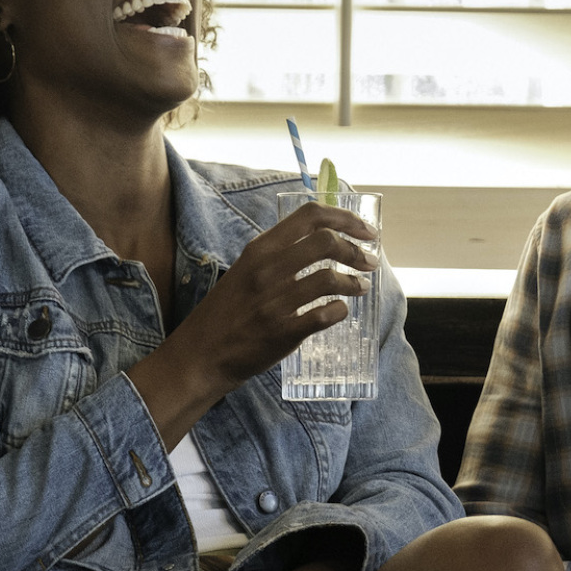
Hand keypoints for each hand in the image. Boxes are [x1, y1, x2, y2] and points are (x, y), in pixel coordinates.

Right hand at [130, 201, 375, 446]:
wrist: (201, 354)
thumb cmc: (228, 311)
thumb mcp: (246, 270)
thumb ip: (279, 255)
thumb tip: (324, 242)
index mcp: (260, 249)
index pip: (310, 216)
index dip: (345, 218)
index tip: (365, 230)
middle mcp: (267, 269)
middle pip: (326, 242)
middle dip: (357, 250)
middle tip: (370, 261)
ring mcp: (275, 300)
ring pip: (330, 278)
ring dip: (354, 281)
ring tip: (361, 286)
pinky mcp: (283, 331)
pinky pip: (326, 314)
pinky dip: (340, 310)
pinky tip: (340, 311)